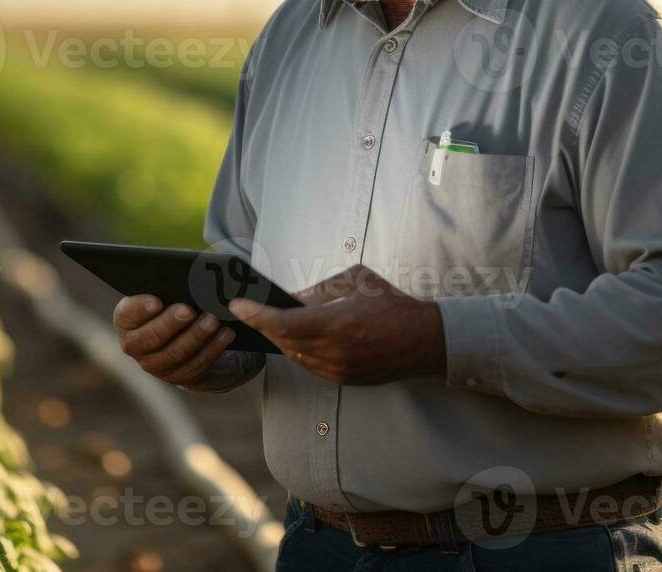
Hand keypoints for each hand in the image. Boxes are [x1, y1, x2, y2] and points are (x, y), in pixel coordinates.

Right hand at [113, 294, 235, 386]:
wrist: (172, 335)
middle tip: (189, 310)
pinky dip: (213, 348)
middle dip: (172, 323)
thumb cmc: (165, 304)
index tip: (156, 300)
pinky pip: (196, 364)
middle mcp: (134, 346)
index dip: (141, 308)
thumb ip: (162, 287)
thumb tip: (179, 277)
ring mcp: (154, 365)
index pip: (128, 314)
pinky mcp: (177, 376)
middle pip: (153, 337)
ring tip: (213, 320)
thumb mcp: (158, 293)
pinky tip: (225, 334)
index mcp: (125, 321)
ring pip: (177, 352)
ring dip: (197, 336)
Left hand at [228, 264, 445, 384]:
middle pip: (282, 341)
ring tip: (269, 322)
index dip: (255, 314)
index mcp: (334, 323)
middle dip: (263, 325)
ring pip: (294, 355)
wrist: (423, 340)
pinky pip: (310, 365)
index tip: (238, 305)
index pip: (281, 323)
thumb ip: (320, 291)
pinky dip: (299, 350)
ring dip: (280, 338)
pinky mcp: (343, 379)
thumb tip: (292, 299)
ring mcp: (337, 369)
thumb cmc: (391, 304)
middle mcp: (332, 351)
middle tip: (248, 310)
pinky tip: (295, 337)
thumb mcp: (355, 282)